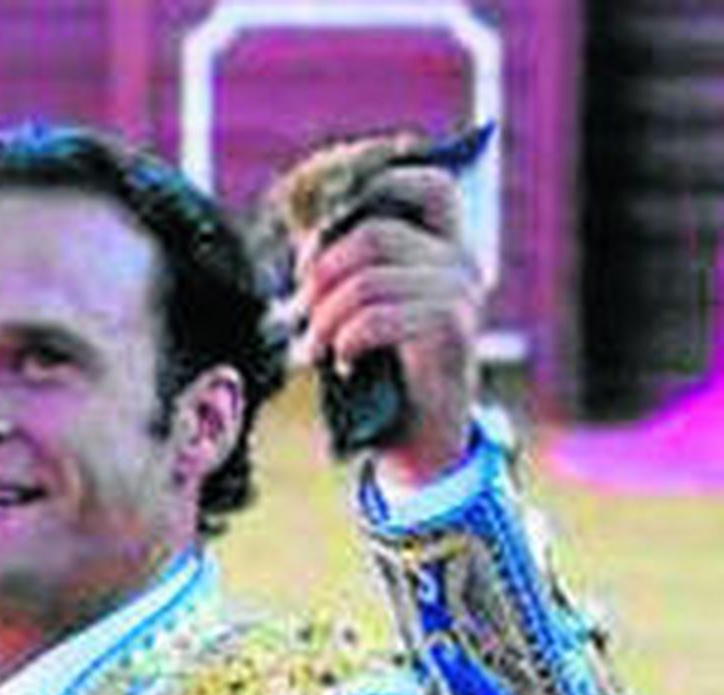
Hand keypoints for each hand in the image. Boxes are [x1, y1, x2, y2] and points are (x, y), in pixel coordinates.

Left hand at [295, 166, 482, 487]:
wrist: (422, 445)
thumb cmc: (386, 377)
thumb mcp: (369, 312)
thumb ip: (353, 271)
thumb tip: (305, 247)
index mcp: (447, 248)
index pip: (427, 184)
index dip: (371, 194)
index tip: (319, 251)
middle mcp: (462, 264)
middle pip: (374, 232)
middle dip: (320, 272)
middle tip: (297, 312)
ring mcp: (462, 298)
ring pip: (368, 279)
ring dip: (322, 318)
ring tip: (311, 350)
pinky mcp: (452, 336)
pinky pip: (378, 317)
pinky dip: (344, 340)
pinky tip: (341, 364)